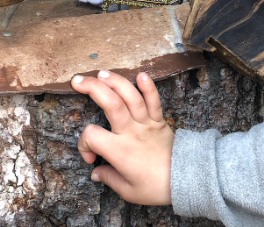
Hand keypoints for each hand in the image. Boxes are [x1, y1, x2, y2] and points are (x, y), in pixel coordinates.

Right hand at [71, 70, 173, 205]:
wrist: (186, 180)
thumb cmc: (156, 187)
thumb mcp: (128, 191)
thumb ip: (109, 178)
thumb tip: (95, 172)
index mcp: (119, 151)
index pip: (92, 136)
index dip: (84, 145)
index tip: (91, 158)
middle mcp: (131, 132)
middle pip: (111, 104)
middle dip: (92, 88)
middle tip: (77, 81)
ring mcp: (146, 123)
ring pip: (130, 97)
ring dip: (115, 82)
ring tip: (101, 73)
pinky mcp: (159, 120)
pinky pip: (154, 101)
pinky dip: (148, 87)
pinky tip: (141, 75)